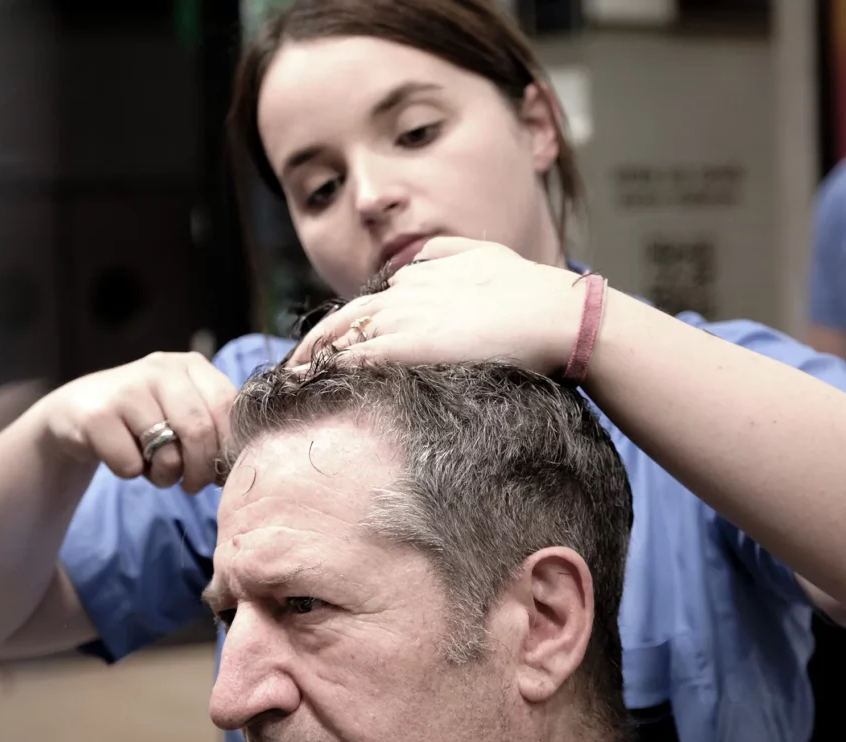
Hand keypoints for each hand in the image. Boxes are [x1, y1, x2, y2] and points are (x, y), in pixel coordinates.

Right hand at [36, 351, 237, 492]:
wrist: (77, 413)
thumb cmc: (145, 420)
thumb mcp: (184, 412)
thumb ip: (215, 426)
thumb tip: (245, 464)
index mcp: (192, 366)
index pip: (228, 408)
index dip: (230, 448)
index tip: (223, 472)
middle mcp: (161, 368)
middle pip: (201, 432)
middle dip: (201, 470)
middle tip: (193, 485)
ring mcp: (127, 388)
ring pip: (168, 453)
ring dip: (166, 476)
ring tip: (155, 469)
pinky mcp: (96, 414)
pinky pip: (130, 464)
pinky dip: (132, 473)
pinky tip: (123, 456)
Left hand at [288, 237, 585, 375]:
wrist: (554, 314)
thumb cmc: (531, 292)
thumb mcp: (484, 257)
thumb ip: (449, 254)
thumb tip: (420, 260)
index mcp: (420, 275)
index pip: (368, 303)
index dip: (345, 326)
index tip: (332, 346)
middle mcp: (404, 293)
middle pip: (344, 318)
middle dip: (315, 342)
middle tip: (293, 366)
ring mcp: (405, 318)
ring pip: (342, 336)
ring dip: (313, 357)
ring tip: (292, 377)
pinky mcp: (409, 344)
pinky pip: (358, 357)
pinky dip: (332, 368)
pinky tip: (314, 383)